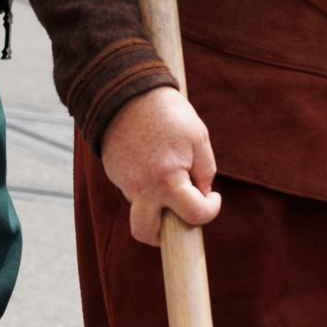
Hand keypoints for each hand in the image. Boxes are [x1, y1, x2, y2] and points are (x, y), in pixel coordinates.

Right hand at [100, 86, 221, 244]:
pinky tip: (151, 161)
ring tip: (167, 175)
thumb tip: (202, 194)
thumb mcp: (198, 138)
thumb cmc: (169, 113)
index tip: (214, 198)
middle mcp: (141, 187)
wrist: (126, 91)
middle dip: (164, 235)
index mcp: (167, 178)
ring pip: (139, 210)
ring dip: (156, 204)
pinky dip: (145, 186)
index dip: (210, 211)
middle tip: (177, 217)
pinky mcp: (113, 173)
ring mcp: (123, 182)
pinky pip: (132, 191)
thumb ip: (205, 171)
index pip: (193, 215)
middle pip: (146, 233)